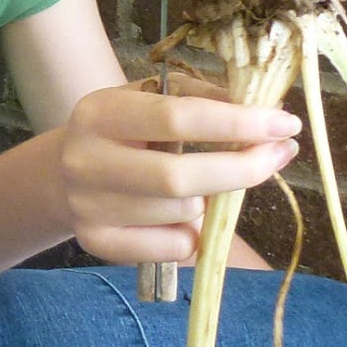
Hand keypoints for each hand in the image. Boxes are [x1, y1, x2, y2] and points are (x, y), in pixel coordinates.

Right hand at [59, 81, 299, 265]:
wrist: (60, 176)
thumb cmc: (122, 131)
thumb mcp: (150, 99)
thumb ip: (203, 99)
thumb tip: (268, 116)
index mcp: (101, 111)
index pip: (178, 118)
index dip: (238, 123)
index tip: (285, 124)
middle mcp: (87, 160)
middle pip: (179, 177)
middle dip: (242, 169)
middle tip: (279, 157)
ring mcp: (89, 207)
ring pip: (181, 213)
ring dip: (211, 201)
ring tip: (206, 185)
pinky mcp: (98, 243)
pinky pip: (172, 246)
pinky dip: (193, 233)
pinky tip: (183, 215)